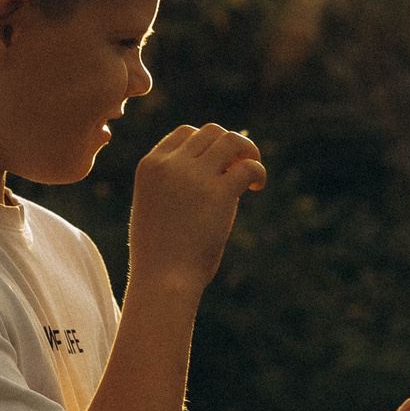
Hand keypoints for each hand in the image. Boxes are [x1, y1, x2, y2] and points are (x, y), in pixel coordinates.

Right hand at [127, 123, 264, 295]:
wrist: (162, 279)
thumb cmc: (161, 252)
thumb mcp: (156, 206)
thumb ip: (175, 183)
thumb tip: (220, 167)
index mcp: (150, 166)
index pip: (185, 133)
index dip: (207, 145)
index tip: (217, 166)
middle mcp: (171, 164)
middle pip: (211, 131)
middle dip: (229, 146)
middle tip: (237, 171)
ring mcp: (194, 176)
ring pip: (231, 140)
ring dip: (247, 151)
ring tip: (251, 175)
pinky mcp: (219, 193)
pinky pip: (249, 166)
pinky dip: (259, 172)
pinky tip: (256, 188)